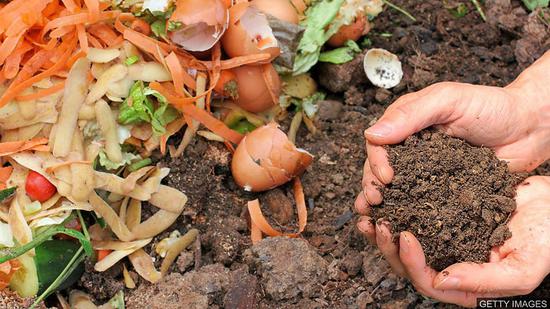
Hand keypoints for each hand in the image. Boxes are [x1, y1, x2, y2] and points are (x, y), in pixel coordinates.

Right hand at [356, 81, 549, 212]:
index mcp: (407, 124)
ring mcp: (426, 172)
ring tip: (375, 219)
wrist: (531, 128)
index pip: (379, 144)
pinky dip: (408, 215)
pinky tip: (400, 227)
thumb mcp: (449, 100)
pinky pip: (421, 204)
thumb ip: (411, 114)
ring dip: (383, 204)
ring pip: (396, 189)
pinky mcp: (442, 191)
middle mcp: (412, 149)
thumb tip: (372, 134)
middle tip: (375, 201)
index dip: (376, 161)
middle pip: (380, 169)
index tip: (386, 177)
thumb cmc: (492, 107)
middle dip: (373, 185)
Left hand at [357, 176, 549, 306]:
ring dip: (385, 230)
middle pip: (409, 265)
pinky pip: (414, 216)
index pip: (428, 282)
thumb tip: (442, 280)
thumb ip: (484, 281)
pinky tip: (387, 197)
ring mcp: (446, 241)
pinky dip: (398, 208)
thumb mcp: (523, 267)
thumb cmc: (547, 239)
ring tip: (370, 212)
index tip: (404, 235)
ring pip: (405, 243)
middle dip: (388, 246)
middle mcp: (451, 265)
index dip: (411, 263)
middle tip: (378, 223)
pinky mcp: (443, 218)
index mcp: (467, 285)